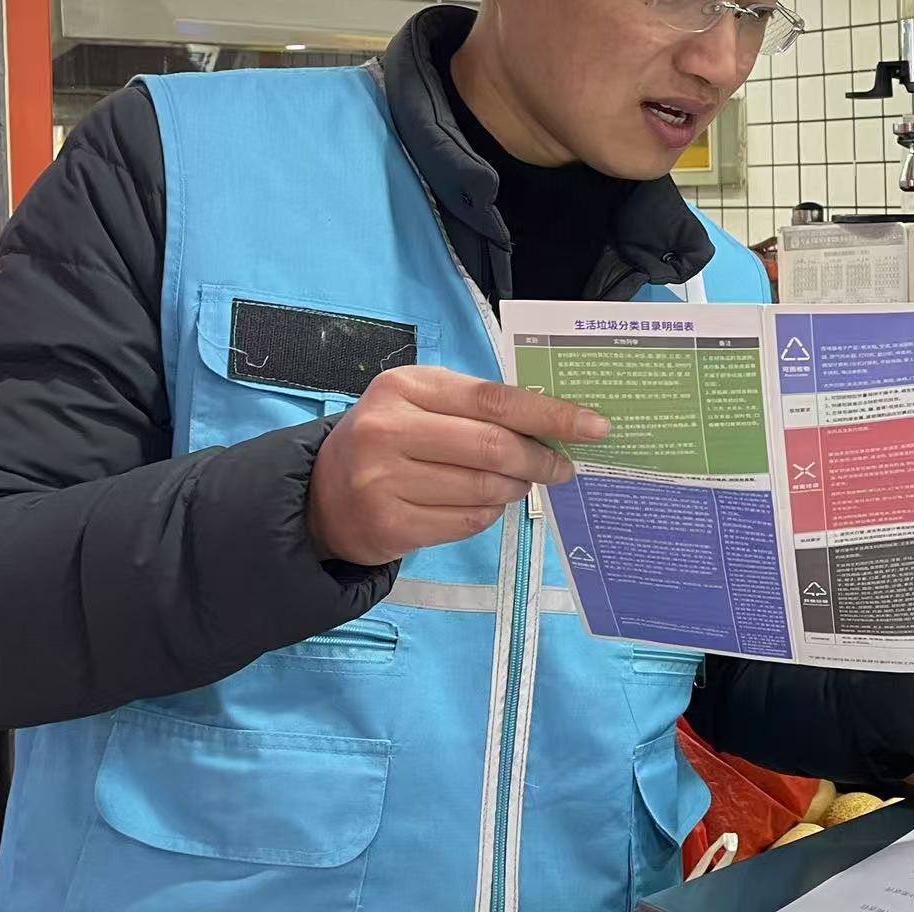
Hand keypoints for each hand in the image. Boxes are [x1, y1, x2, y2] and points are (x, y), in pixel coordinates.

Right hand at [307, 366, 608, 565]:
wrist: (319, 496)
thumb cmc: (388, 440)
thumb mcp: (420, 403)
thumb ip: (477, 406)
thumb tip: (555, 422)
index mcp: (404, 387)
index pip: (495, 399)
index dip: (551, 415)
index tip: (594, 427)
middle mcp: (389, 430)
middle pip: (494, 447)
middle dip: (540, 459)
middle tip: (562, 467)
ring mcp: (384, 481)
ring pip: (484, 489)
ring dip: (515, 489)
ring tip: (518, 484)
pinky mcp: (389, 526)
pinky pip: (467, 522)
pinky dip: (488, 513)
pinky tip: (483, 504)